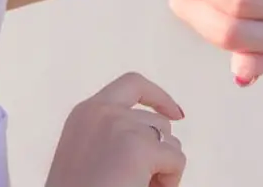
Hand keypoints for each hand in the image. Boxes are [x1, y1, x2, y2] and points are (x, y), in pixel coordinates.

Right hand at [46, 72, 186, 186]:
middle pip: (158, 121)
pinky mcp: (139, 147)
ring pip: (170, 141)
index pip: (131, 84)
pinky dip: (171, 180)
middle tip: (149, 180)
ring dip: (164, 167)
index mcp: (85, 112)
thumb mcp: (87, 153)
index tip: (176, 114)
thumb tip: (163, 135)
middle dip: (162, 150)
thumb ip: (111, 135)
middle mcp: (102, 111)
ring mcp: (121, 125)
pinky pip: (176, 160)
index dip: (158, 96)